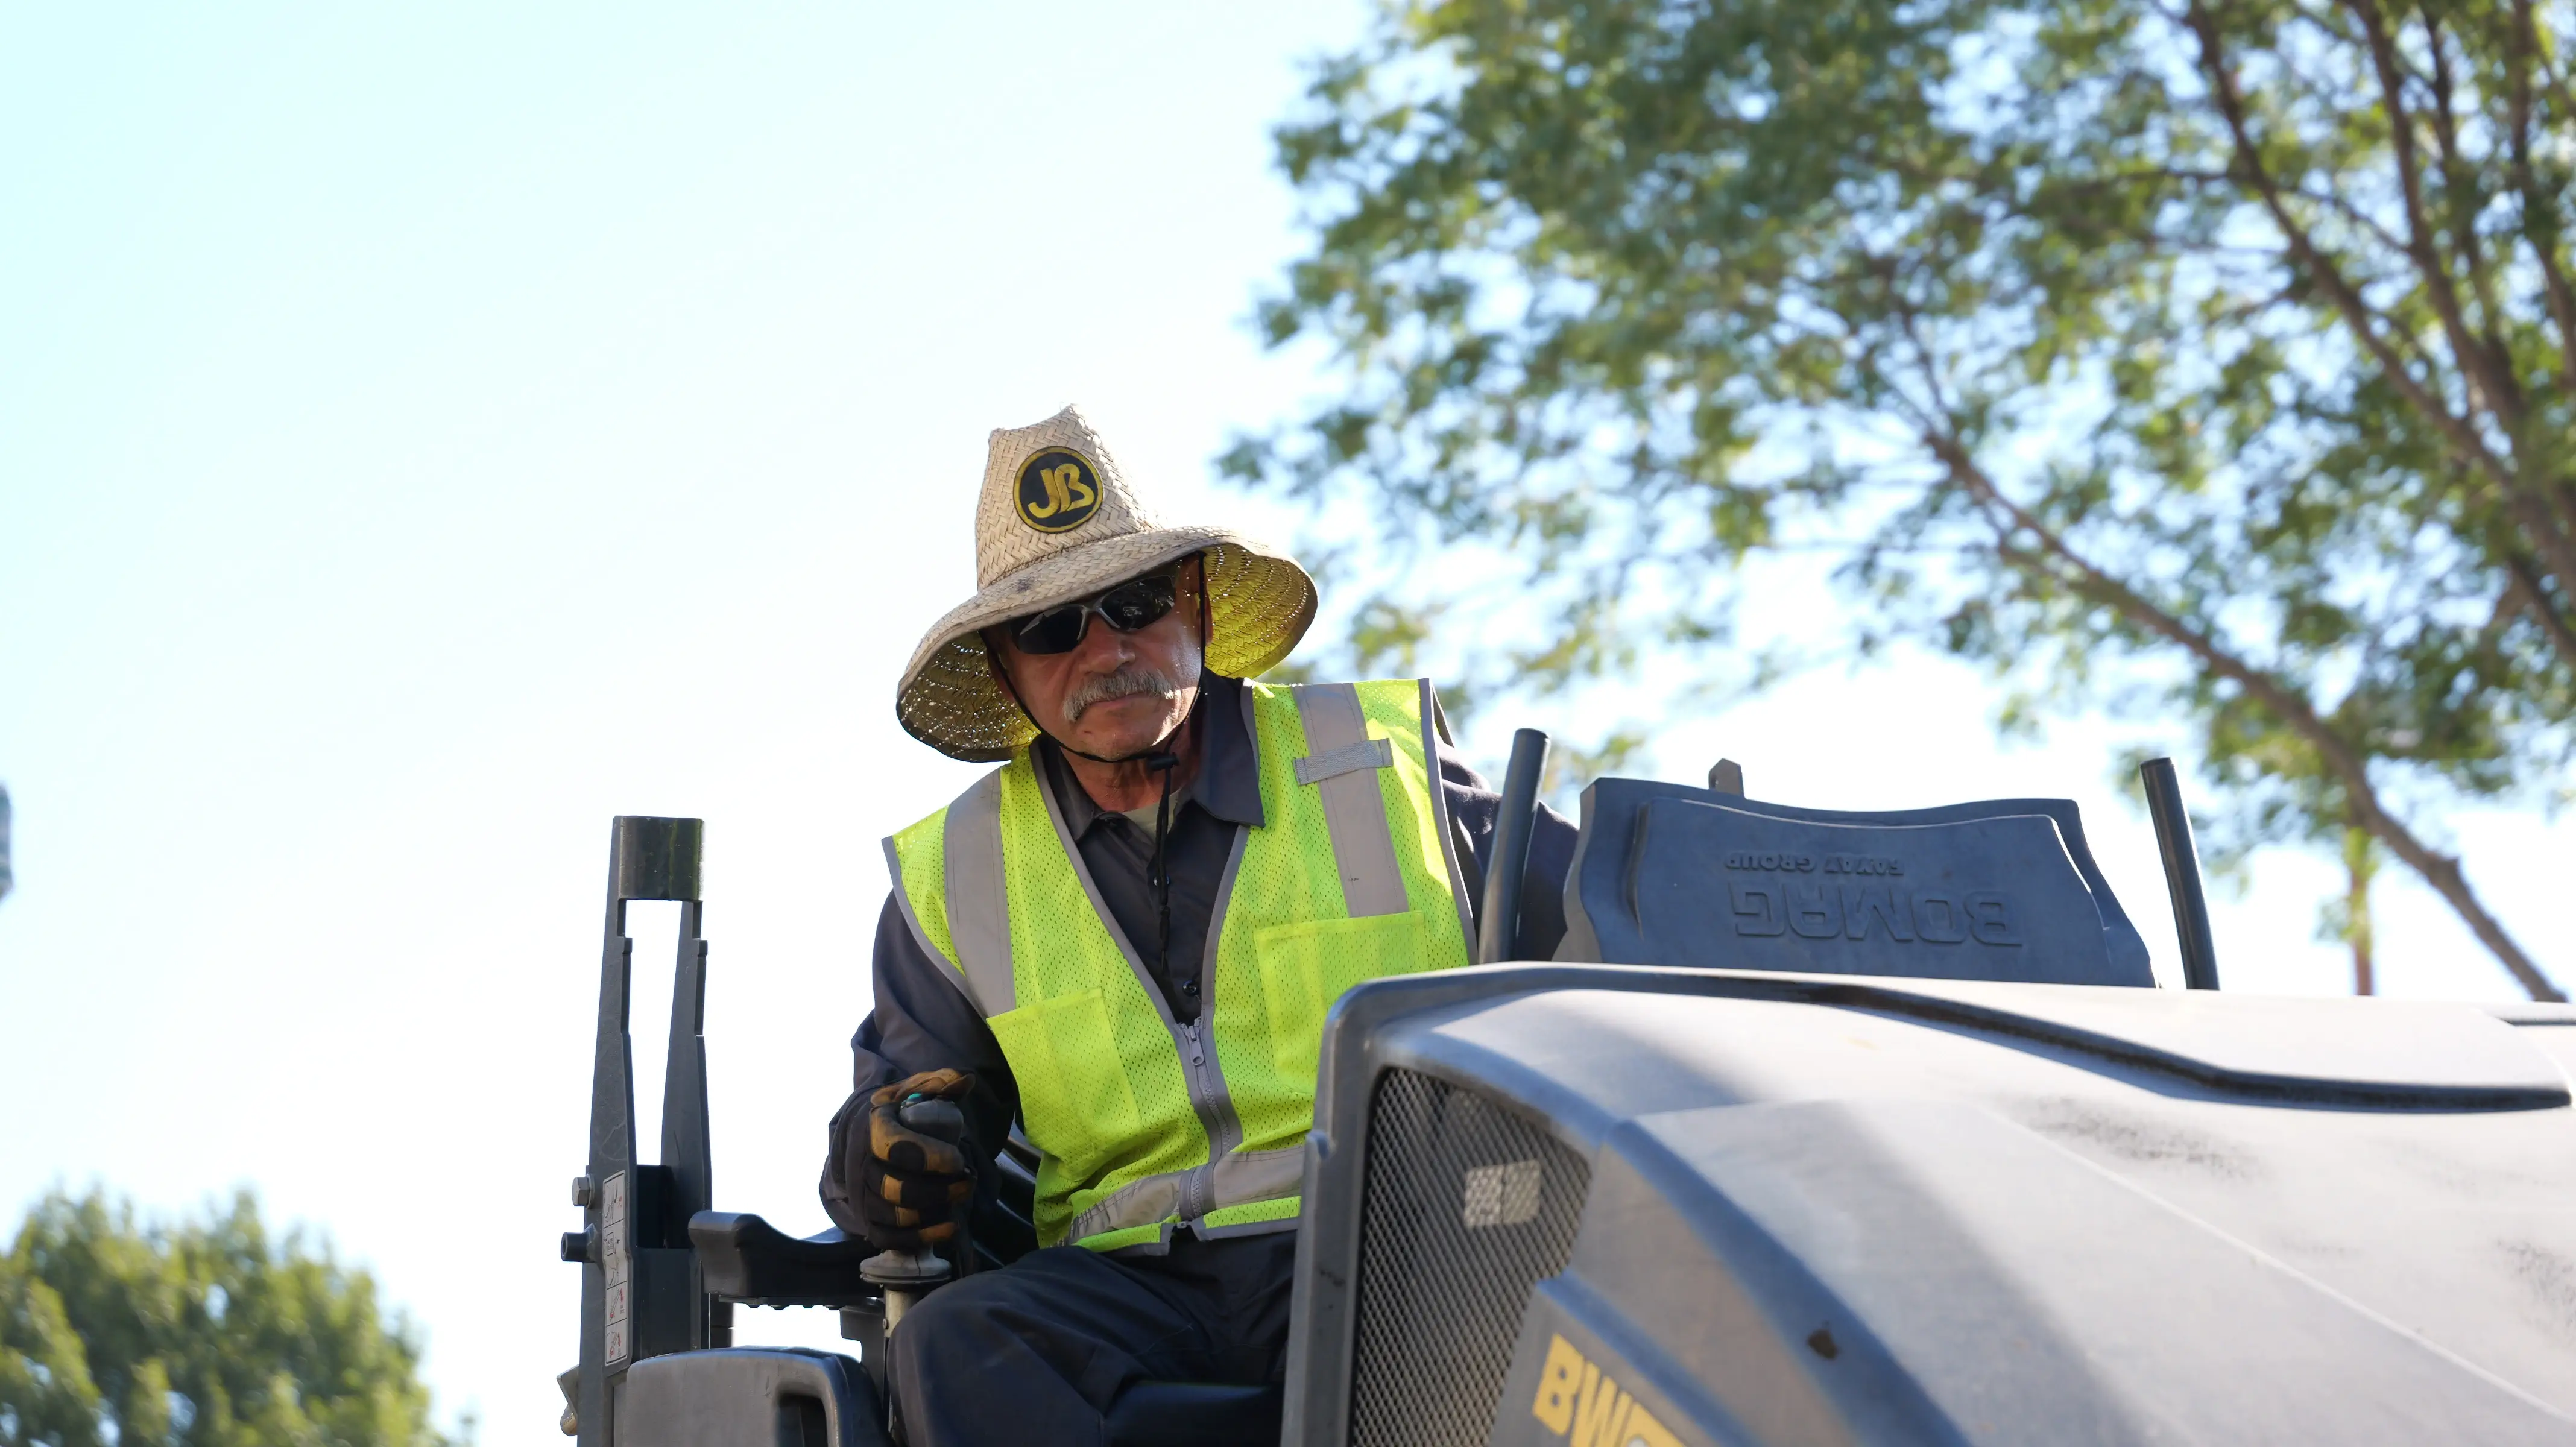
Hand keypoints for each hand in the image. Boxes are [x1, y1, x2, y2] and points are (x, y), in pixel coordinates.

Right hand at [847, 1068, 975, 1249]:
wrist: (863, 1137)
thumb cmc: (899, 1114)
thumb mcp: (915, 1090)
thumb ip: (940, 1083)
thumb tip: (963, 1080)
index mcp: (874, 1128)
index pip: (896, 1147)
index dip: (930, 1157)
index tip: (958, 1160)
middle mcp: (862, 1165)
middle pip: (897, 1189)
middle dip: (939, 1190)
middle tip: (968, 1182)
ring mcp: (863, 1196)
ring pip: (895, 1216)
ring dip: (933, 1212)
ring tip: (960, 1200)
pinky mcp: (869, 1221)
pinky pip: (891, 1239)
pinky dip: (921, 1237)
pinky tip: (948, 1228)